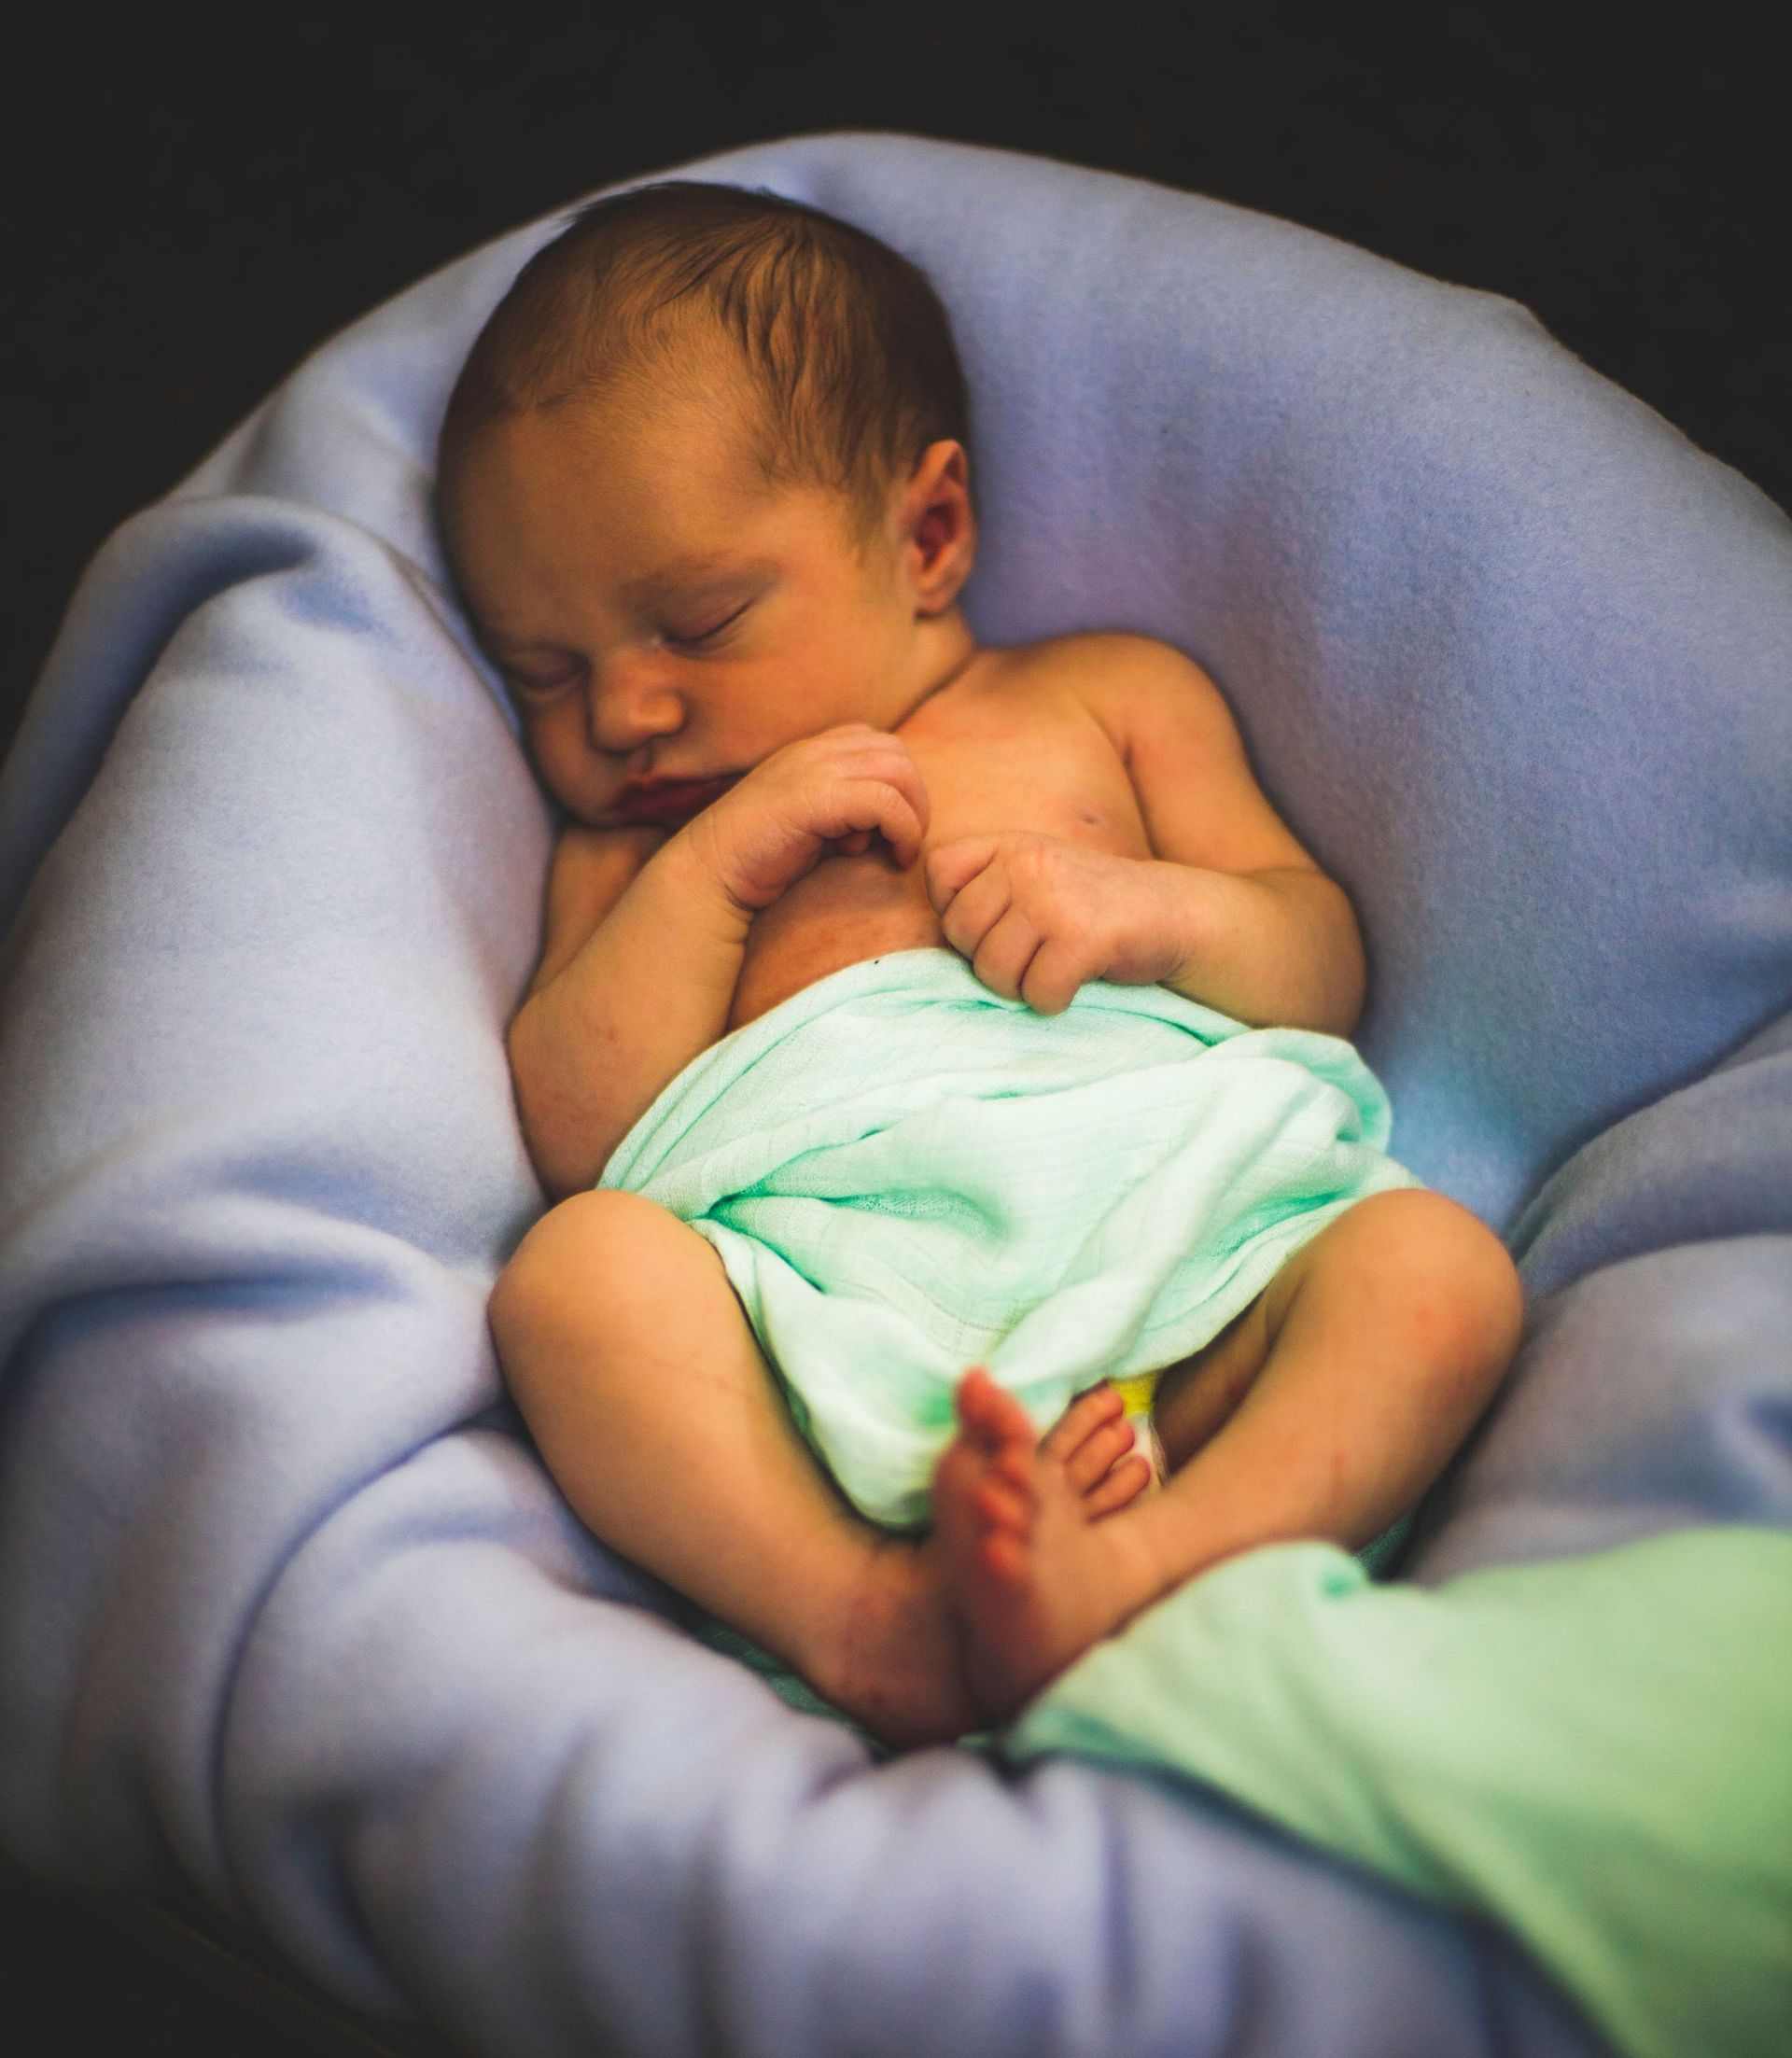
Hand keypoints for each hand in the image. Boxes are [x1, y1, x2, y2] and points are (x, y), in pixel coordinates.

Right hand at [680, 724, 930, 912]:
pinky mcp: (815, 798)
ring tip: (897, 850)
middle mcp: (813, 751)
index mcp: (810, 751)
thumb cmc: (761, 859)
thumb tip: (891, 817)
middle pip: (896, 753)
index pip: (878, 743)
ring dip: (911, 814)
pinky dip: (902, 830)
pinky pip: (886, 802)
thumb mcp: (810, 823)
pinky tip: (891, 856)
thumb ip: (845, 808)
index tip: (885, 829)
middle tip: (902, 841)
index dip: (896, 785)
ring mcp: (813, 769)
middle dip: (913, 798)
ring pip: (898, 771)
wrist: (710, 874)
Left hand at [924, 832, 1188, 1013]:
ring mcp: (1054, 899)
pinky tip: (1075, 983)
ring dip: (1020, 986)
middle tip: (1030, 957)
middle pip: (960, 933)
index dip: (954, 910)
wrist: (1175, 913)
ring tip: (1051, 969)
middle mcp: (1027, 863)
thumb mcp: (1037, 875)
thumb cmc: (1093, 907)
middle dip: (989, 960)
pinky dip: (1053, 1000)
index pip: (939, 873)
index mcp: (1011, 844)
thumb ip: (988, 887)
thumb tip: (929, 935)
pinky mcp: (1082, 938)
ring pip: (993, 969)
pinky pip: (1037, 991)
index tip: (995, 923)